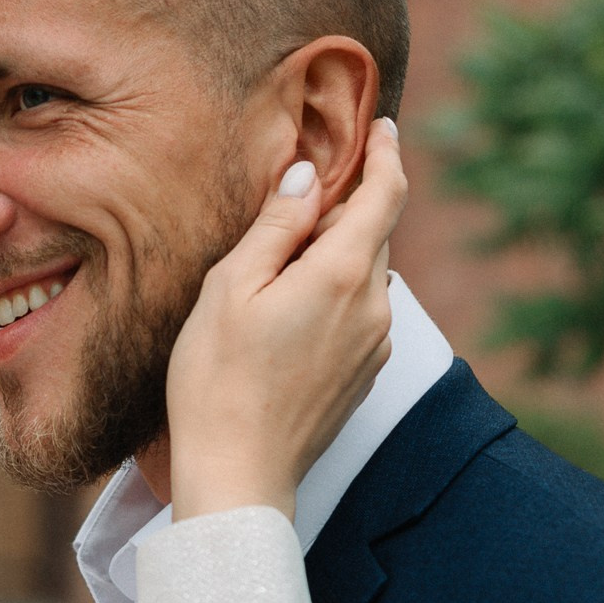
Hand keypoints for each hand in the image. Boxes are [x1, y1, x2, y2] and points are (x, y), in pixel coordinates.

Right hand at [166, 118, 404, 520]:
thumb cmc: (217, 380)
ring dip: (339, 253)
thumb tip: (308, 178)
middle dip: (350, 205)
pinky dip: (337, 292)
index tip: (380, 126)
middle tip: (305, 194)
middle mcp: (373, 308)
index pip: (386, 194)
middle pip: (376, 233)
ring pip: (367, 275)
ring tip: (287, 257)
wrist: (238, 475)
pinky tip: (292, 309)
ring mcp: (374, 346)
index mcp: (344, 273)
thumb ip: (276, 226)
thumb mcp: (231, 287)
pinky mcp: (363, 376)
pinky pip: (360, 313)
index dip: (386, 153)